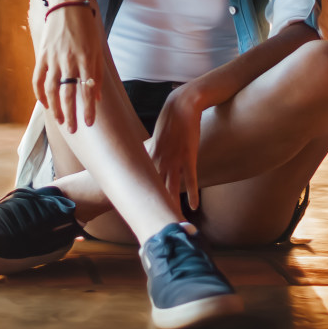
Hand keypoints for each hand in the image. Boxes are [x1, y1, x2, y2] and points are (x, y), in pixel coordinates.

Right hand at [33, 2, 102, 132]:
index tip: (88, 123)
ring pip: (51, 89)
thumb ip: (97, 73)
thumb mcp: (97, 48)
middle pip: (68, 94)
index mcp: (86, 59)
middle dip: (70, 115)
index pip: (86, 91)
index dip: (87, 109)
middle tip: (72, 130)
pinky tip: (45, 104)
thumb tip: (96, 98)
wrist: (68, 4)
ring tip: (60, 120)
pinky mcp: (43, 54)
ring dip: (55, 108)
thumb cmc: (86, 27)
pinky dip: (40, 93)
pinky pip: (38, 78)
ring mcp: (54, 57)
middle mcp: (69, 60)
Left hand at [150, 85, 203, 212]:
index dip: (138, 198)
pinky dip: (192, 192)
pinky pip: (190, 177)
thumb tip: (144, 160)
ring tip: (171, 220)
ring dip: (172, 204)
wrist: (182, 104)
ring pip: (171, 186)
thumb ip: (151, 152)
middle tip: (150, 224)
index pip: (141, 181)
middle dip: (153, 206)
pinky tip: (194, 206)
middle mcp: (160, 159)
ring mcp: (174, 158)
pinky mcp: (189, 155)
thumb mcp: (156, 138)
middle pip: (154, 188)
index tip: (133, 213)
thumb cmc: (169, 120)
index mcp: (150, 156)